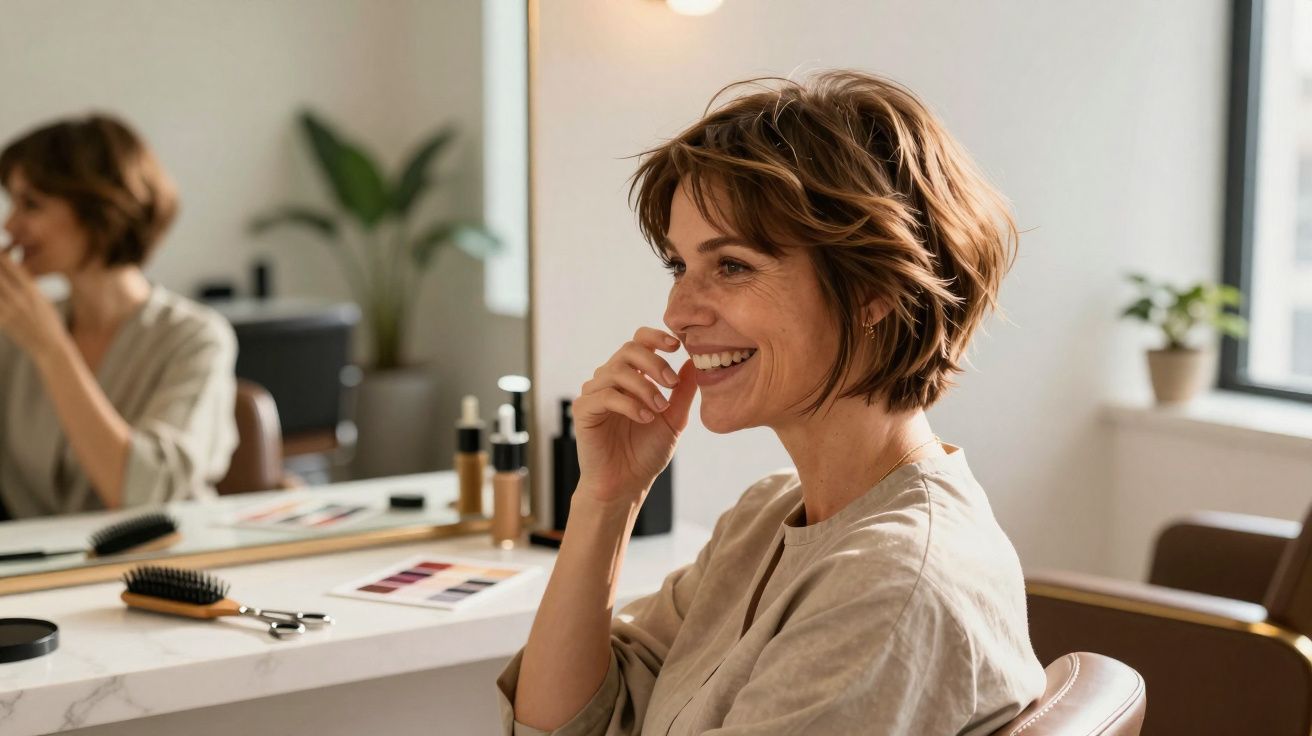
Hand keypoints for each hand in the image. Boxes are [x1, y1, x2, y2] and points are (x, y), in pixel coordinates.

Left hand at [0, 248, 66, 359]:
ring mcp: (10, 311)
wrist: (50, 346)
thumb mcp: (42, 300)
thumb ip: (27, 285)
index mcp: (32, 290)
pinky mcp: (3, 323)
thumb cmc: (47, 322)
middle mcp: (20, 298)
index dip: (0, 256)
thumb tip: (14, 271)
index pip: (10, 265)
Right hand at [573, 327, 697, 504]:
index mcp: (632, 377)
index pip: (639, 342)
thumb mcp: (673, 419)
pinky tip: (644, 418)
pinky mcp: (583, 411)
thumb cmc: (646, 453)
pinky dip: (628, 404)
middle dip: (655, 363)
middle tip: (671, 385)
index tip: (677, 346)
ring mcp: (594, 394)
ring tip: (660, 408)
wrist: (626, 485)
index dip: (656, 337)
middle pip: (629, 350)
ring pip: (617, 371)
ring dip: (644, 387)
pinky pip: (604, 395)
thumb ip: (683, 391)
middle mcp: (611, 380)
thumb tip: (693, 361)